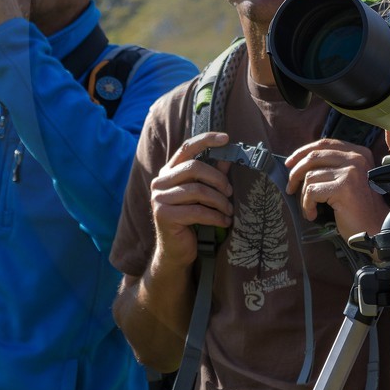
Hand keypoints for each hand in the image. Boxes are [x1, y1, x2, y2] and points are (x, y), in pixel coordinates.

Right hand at [147, 132, 233, 271]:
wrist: (175, 251)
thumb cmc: (191, 220)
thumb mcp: (202, 195)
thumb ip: (212, 176)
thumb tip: (228, 158)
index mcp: (168, 172)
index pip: (186, 148)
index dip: (206, 140)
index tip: (226, 138)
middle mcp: (160, 182)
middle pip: (194, 168)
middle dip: (218, 179)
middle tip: (230, 192)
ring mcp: (159, 198)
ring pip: (198, 190)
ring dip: (219, 201)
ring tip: (229, 211)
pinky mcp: (164, 215)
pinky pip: (197, 211)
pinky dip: (215, 217)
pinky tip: (224, 222)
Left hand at [284, 138, 383, 239]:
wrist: (377, 228)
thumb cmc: (359, 207)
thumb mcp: (350, 179)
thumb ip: (334, 166)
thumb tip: (300, 162)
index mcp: (358, 152)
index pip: (324, 143)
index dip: (303, 151)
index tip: (290, 164)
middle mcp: (356, 158)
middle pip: (313, 156)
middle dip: (296, 172)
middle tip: (290, 188)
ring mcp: (351, 172)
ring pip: (310, 176)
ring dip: (303, 196)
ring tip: (309, 208)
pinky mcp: (344, 188)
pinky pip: (312, 192)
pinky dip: (307, 205)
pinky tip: (313, 214)